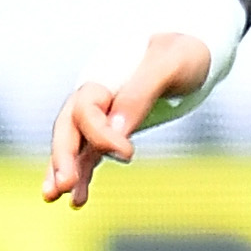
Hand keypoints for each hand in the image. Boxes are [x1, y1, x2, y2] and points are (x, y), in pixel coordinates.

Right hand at [42, 31, 211, 206]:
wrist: (195, 49)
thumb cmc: (185, 52)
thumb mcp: (169, 64)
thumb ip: (141, 92)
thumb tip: (118, 130)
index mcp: (103, 76)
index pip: (85, 110)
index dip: (100, 134)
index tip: (129, 153)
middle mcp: (96, 96)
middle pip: (67, 128)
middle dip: (62, 157)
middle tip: (63, 186)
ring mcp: (103, 114)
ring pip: (74, 145)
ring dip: (63, 171)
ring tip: (55, 198)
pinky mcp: (113, 130)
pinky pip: (90, 154)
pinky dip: (83, 175)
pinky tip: (78, 201)